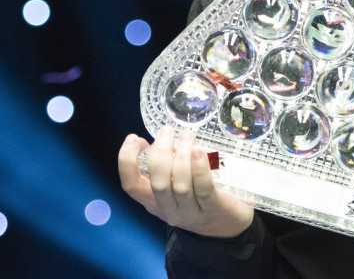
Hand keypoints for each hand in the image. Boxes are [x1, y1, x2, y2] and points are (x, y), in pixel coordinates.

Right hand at [118, 126, 253, 237]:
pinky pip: (203, 189)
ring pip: (180, 185)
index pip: (131, 186)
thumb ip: (162, 165)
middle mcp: (168, 209)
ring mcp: (190, 212)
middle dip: (160, 152)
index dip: (126, 161)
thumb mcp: (173, 184)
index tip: (134, 138)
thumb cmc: (196, 196)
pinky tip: (198, 151)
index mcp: (152, 201)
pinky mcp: (212, 209)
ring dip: (182, 156)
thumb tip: (148, 140)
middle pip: (158, 183)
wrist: (226, 223)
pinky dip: (199, 168)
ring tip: (187, 135)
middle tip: (167, 131)